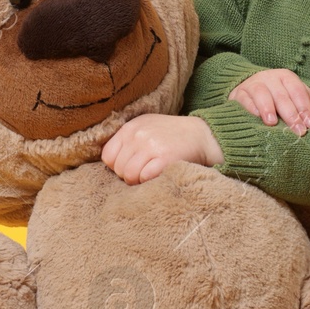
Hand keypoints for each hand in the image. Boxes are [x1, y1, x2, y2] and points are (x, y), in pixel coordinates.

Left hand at [101, 113, 223, 185]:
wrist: (202, 135)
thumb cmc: (172, 136)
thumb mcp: (146, 128)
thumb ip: (127, 141)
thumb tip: (111, 164)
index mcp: (130, 127)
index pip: (108, 156)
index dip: (117, 166)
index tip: (131, 166)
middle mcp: (138, 134)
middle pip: (118, 168)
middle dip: (129, 176)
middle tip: (145, 172)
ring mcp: (151, 145)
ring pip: (129, 175)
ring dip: (138, 181)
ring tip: (151, 175)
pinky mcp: (165, 157)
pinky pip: (144, 177)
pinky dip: (149, 180)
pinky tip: (159, 174)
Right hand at [229, 68, 309, 135]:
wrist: (248, 91)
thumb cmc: (277, 97)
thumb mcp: (293, 95)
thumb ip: (308, 100)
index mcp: (286, 77)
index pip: (298, 91)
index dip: (305, 108)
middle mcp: (270, 78)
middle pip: (282, 95)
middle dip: (291, 114)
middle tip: (298, 131)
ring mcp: (252, 84)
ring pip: (261, 93)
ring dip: (268, 108)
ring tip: (273, 123)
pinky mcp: (237, 93)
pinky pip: (243, 99)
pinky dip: (249, 107)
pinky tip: (255, 117)